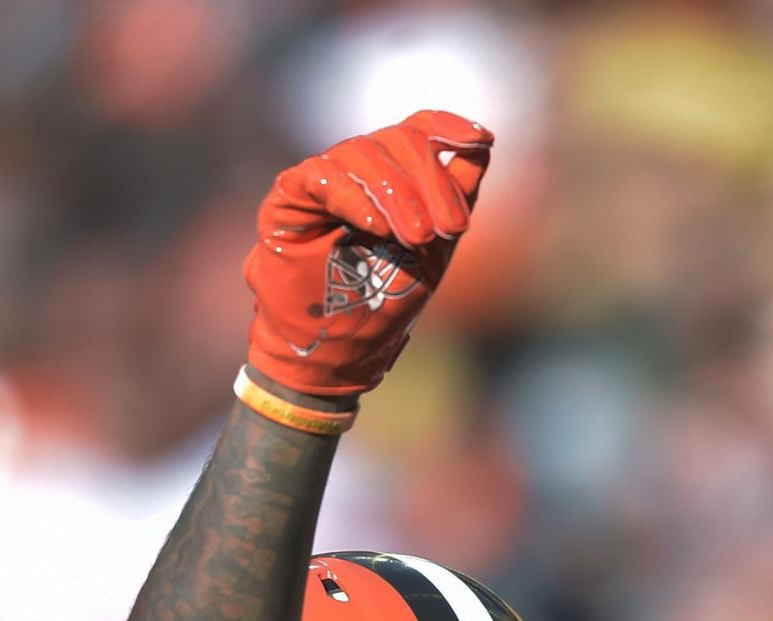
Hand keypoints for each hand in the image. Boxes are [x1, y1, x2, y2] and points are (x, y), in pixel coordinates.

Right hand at [244, 110, 491, 400]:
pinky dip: (354, 199)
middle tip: (449, 230)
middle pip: (399, 139)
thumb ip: (456, 193)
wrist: (340, 344)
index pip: (419, 128)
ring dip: (398, 194)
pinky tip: (376, 228)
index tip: (482, 138)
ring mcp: (324, 178)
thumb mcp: (438, 244)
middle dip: (432, 181)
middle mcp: (360, 168)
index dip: (448, 126)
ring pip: (362, 152)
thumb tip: (482, 141)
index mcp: (396, 173)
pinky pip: (322, 178)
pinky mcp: (290, 196)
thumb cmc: (387, 297)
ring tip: (415, 238)